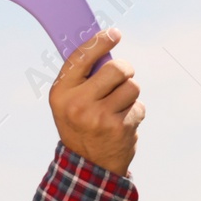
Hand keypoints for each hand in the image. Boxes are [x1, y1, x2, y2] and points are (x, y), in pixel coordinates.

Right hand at [49, 29, 143, 175]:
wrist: (88, 167)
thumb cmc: (80, 125)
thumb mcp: (69, 102)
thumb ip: (83, 77)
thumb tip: (104, 46)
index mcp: (61, 93)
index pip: (81, 57)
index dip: (100, 41)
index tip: (114, 33)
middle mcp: (78, 104)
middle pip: (116, 69)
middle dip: (125, 71)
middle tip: (123, 77)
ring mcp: (100, 117)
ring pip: (132, 87)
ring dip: (130, 96)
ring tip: (117, 109)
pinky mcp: (120, 128)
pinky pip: (139, 107)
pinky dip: (135, 114)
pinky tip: (122, 125)